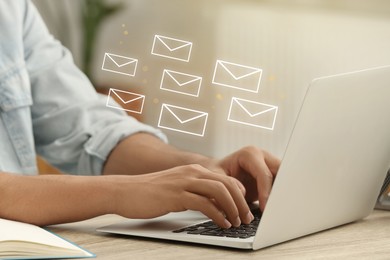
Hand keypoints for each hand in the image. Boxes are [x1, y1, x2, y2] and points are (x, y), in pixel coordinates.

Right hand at [112, 164, 254, 227]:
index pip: (225, 178)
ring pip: (219, 191)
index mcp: (194, 170)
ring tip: (237, 222)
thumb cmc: (150, 193)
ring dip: (232, 208)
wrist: (125, 191)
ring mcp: (184, 182)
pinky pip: (204, 203)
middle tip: (247, 217)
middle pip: (227, 183)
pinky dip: (217, 215)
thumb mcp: (178, 188)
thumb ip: (196, 192)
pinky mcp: (176, 195)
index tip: (245, 207)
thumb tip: (215, 204)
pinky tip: (222, 224)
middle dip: (241, 201)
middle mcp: (191, 172)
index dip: (240, 193)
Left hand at [212, 146, 280, 210]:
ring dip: (282, 193)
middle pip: (280, 173)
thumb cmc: (215, 172)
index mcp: (250, 154)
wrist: (217, 171)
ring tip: (278, 210)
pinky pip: (281, 184)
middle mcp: (263, 156)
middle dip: (280, 191)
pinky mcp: (272, 174)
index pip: (264, 174)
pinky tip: (276, 208)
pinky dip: (280, 196)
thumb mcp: (217, 177)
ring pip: (284, 178)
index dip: (266, 192)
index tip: (265, 208)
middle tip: (277, 209)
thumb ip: (228, 184)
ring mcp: (269, 164)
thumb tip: (241, 195)